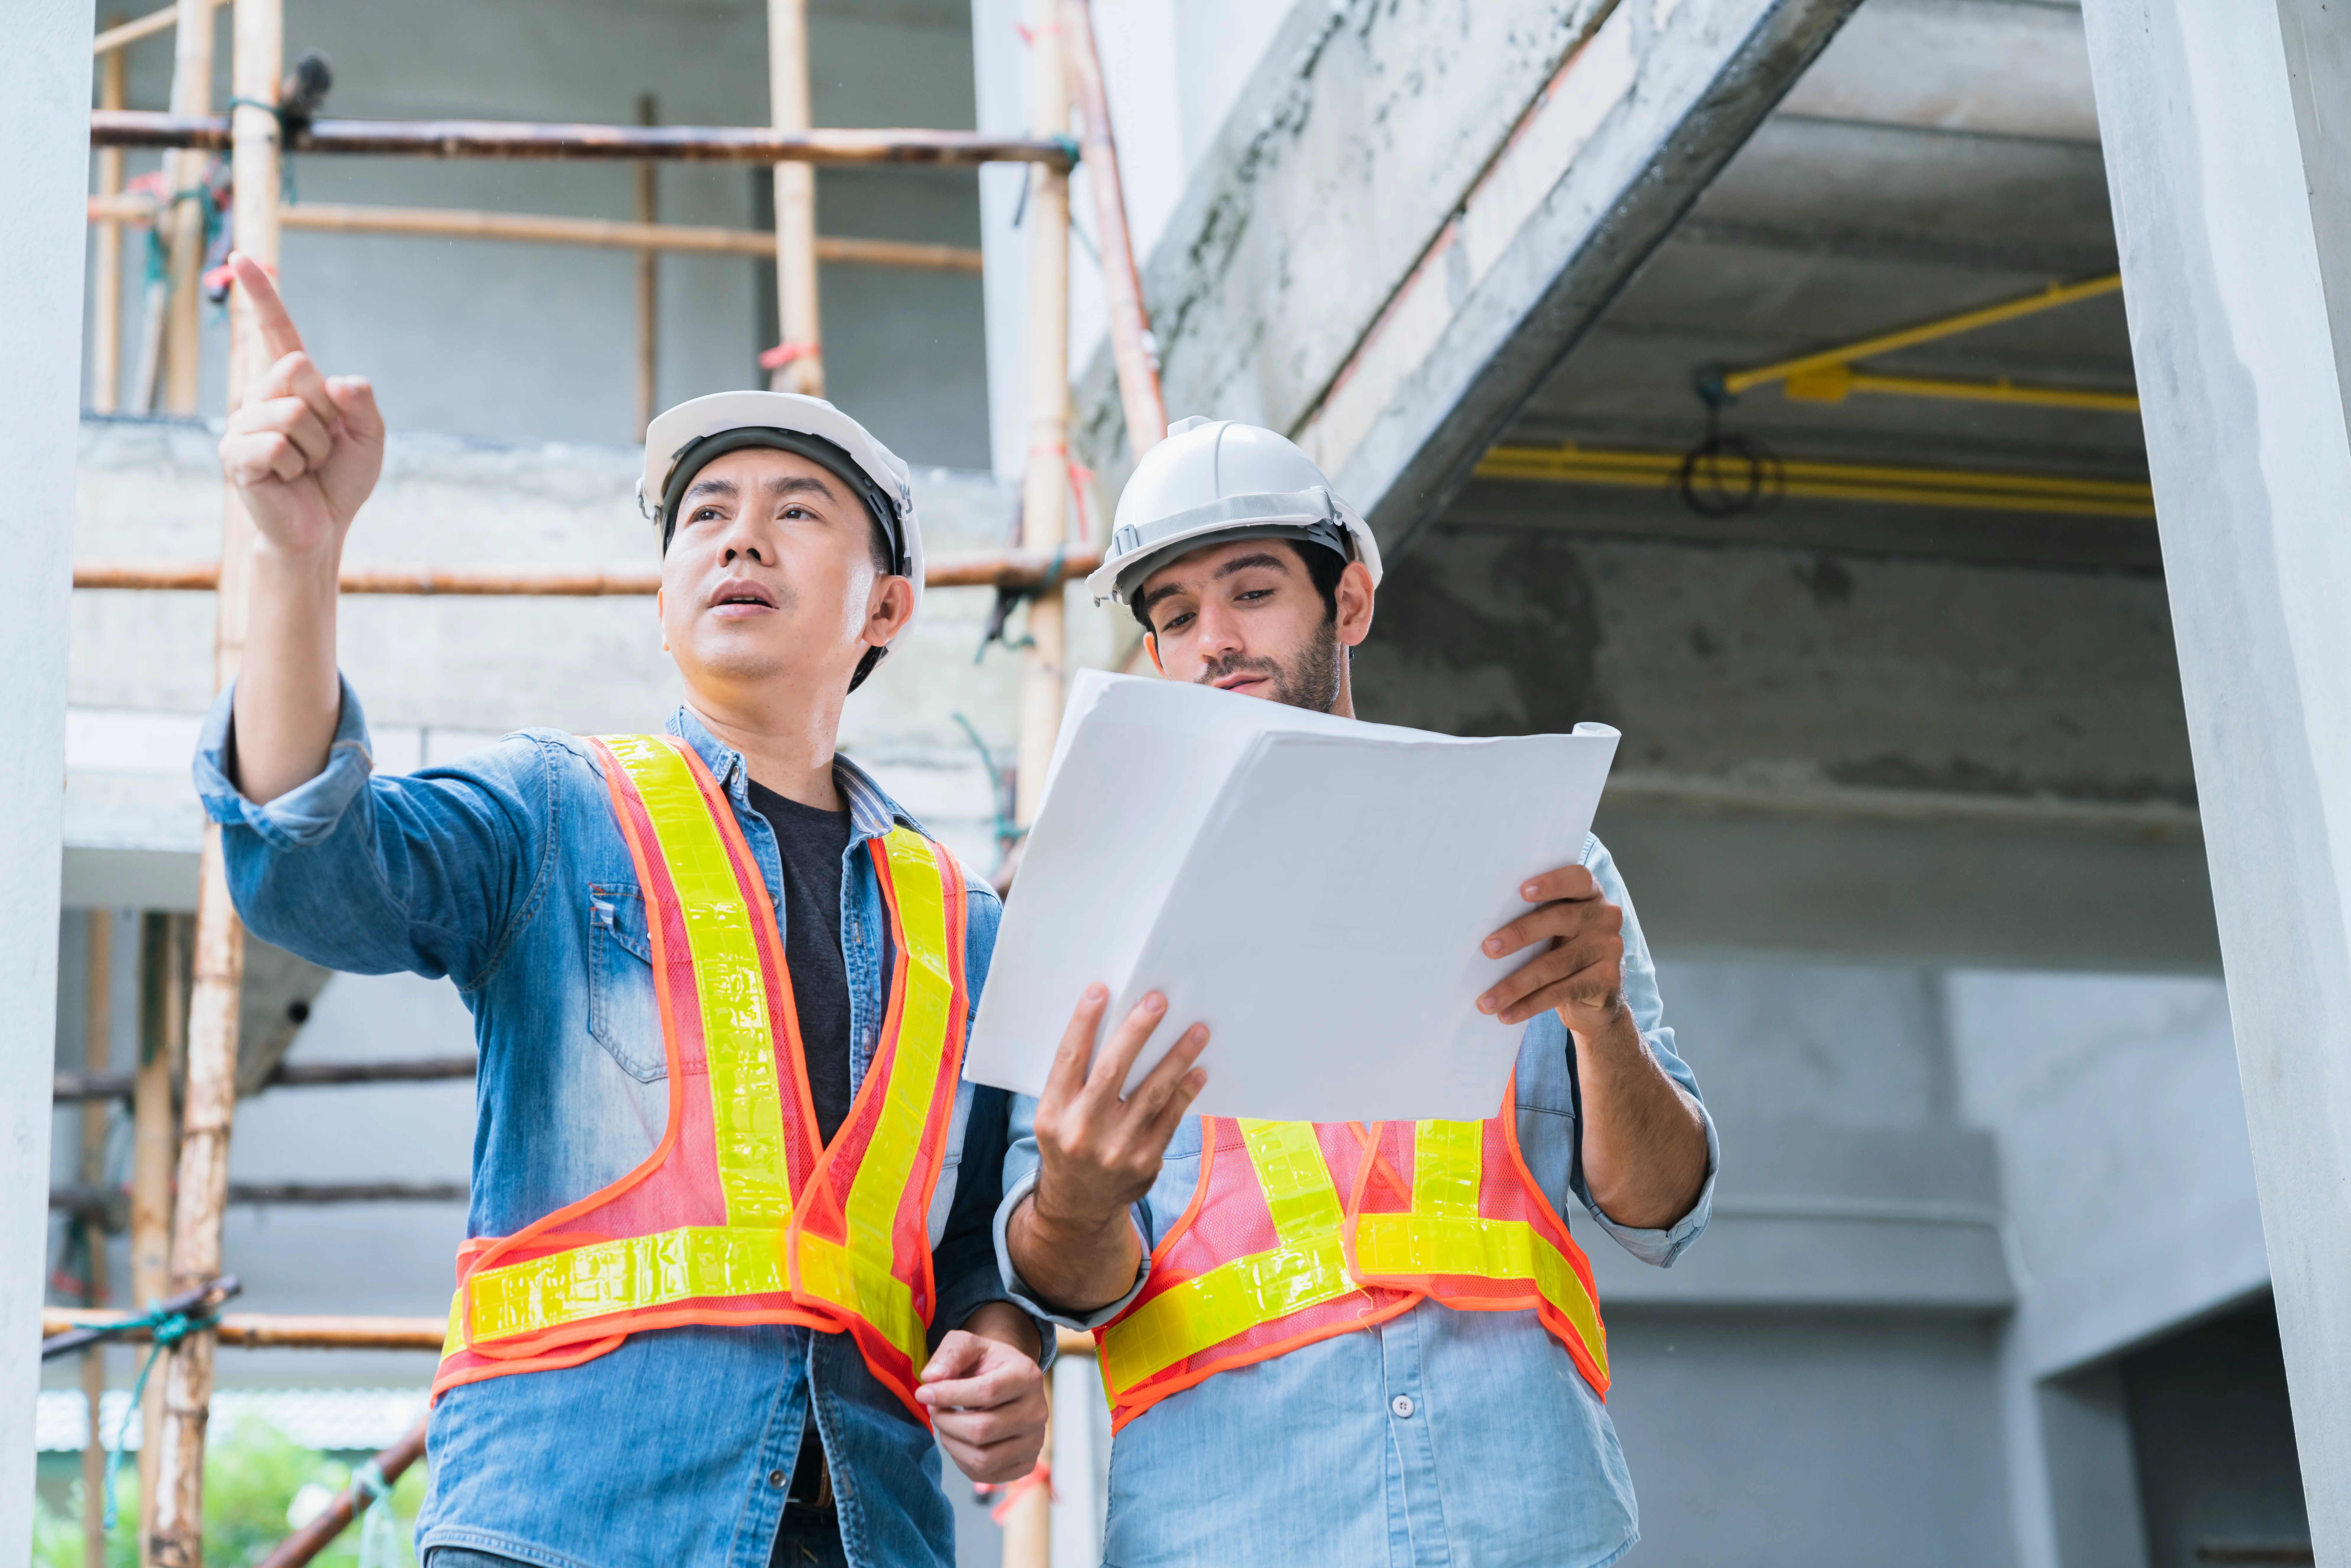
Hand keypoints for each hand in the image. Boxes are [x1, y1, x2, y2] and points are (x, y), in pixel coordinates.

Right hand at [217, 252, 383, 558]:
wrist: (324, 525)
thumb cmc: (342, 479)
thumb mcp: (370, 435)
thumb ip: (362, 402)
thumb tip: (336, 381)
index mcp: (292, 385)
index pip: (276, 332)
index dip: (261, 295)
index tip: (243, 257)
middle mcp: (261, 396)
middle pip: (298, 370)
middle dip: (325, 414)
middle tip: (320, 447)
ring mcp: (243, 424)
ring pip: (291, 412)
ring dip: (314, 448)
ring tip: (305, 467)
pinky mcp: (234, 455)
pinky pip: (275, 445)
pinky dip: (295, 467)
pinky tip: (287, 479)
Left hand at [919, 1314, 1047, 1483]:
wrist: (1008, 1384)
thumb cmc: (985, 1364)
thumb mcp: (968, 1345)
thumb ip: (949, 1354)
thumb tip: (930, 1377)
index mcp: (1028, 1376)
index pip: (988, 1391)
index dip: (949, 1395)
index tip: (923, 1392)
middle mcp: (1038, 1412)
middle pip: (982, 1429)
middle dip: (946, 1421)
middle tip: (934, 1409)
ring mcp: (1034, 1442)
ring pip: (982, 1457)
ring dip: (951, 1443)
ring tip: (945, 1423)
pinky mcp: (1026, 1464)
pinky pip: (985, 1474)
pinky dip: (962, 1460)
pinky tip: (959, 1440)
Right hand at [1031, 986, 1207, 1233]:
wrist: (1078, 1206)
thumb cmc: (1068, 1143)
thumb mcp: (1055, 1115)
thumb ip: (1075, 1080)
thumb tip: (1110, 1027)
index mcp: (1052, 1114)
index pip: (1068, 1060)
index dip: (1083, 1024)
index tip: (1100, 991)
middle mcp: (1082, 1132)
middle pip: (1112, 1071)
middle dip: (1136, 1032)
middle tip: (1157, 1002)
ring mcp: (1116, 1150)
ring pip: (1151, 1094)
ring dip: (1177, 1058)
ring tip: (1197, 1031)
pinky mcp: (1144, 1163)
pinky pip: (1170, 1120)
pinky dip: (1185, 1093)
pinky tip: (1197, 1071)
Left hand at [1476, 864, 1626, 1032]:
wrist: (1599, 998)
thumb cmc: (1563, 951)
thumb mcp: (1556, 929)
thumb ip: (1536, 916)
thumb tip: (1481, 924)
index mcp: (1590, 895)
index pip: (1577, 879)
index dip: (1552, 883)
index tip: (1522, 890)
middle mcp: (1606, 917)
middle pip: (1560, 919)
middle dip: (1520, 934)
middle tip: (1488, 949)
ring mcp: (1610, 949)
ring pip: (1555, 964)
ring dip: (1515, 984)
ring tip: (1486, 1000)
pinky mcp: (1607, 980)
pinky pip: (1561, 992)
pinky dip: (1529, 1005)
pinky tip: (1506, 1015)